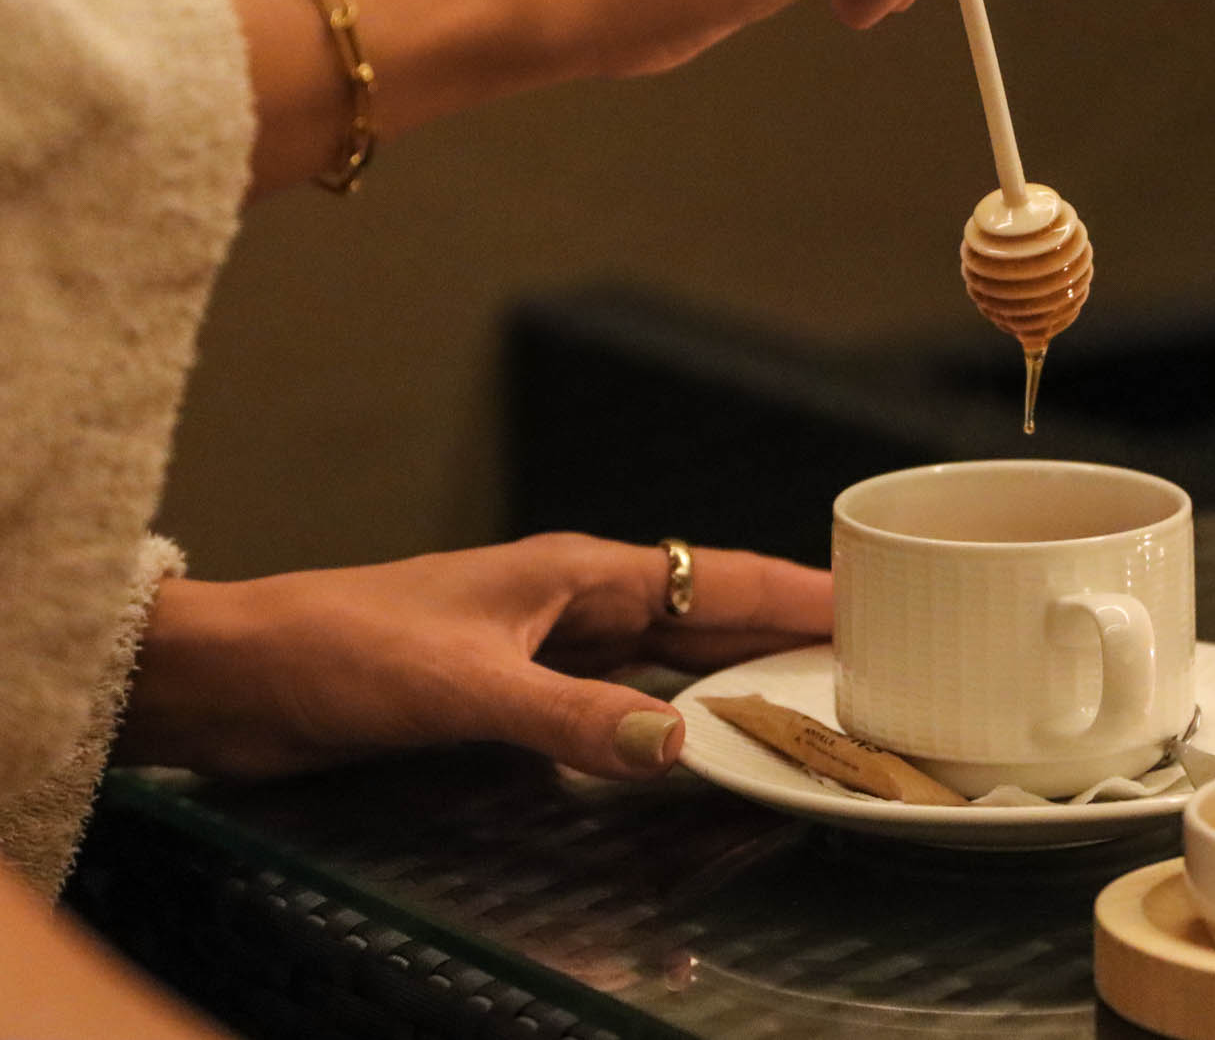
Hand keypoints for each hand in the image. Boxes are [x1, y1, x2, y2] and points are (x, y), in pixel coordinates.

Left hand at [116, 534, 830, 780]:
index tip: (873, 597)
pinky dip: (667, 712)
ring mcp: (543, 644)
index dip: (796, 588)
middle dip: (785, 627)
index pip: (715, 576)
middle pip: (705, 610)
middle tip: (871, 652)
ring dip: (731, 670)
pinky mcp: (511, 689)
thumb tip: (682, 746)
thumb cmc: (339, 651)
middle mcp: (571, 601)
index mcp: (575, 573)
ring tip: (804, 694)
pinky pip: (618, 695)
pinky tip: (692, 738)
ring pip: (667, 653)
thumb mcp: (465, 686)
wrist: (237, 675)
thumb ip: (573, 719)